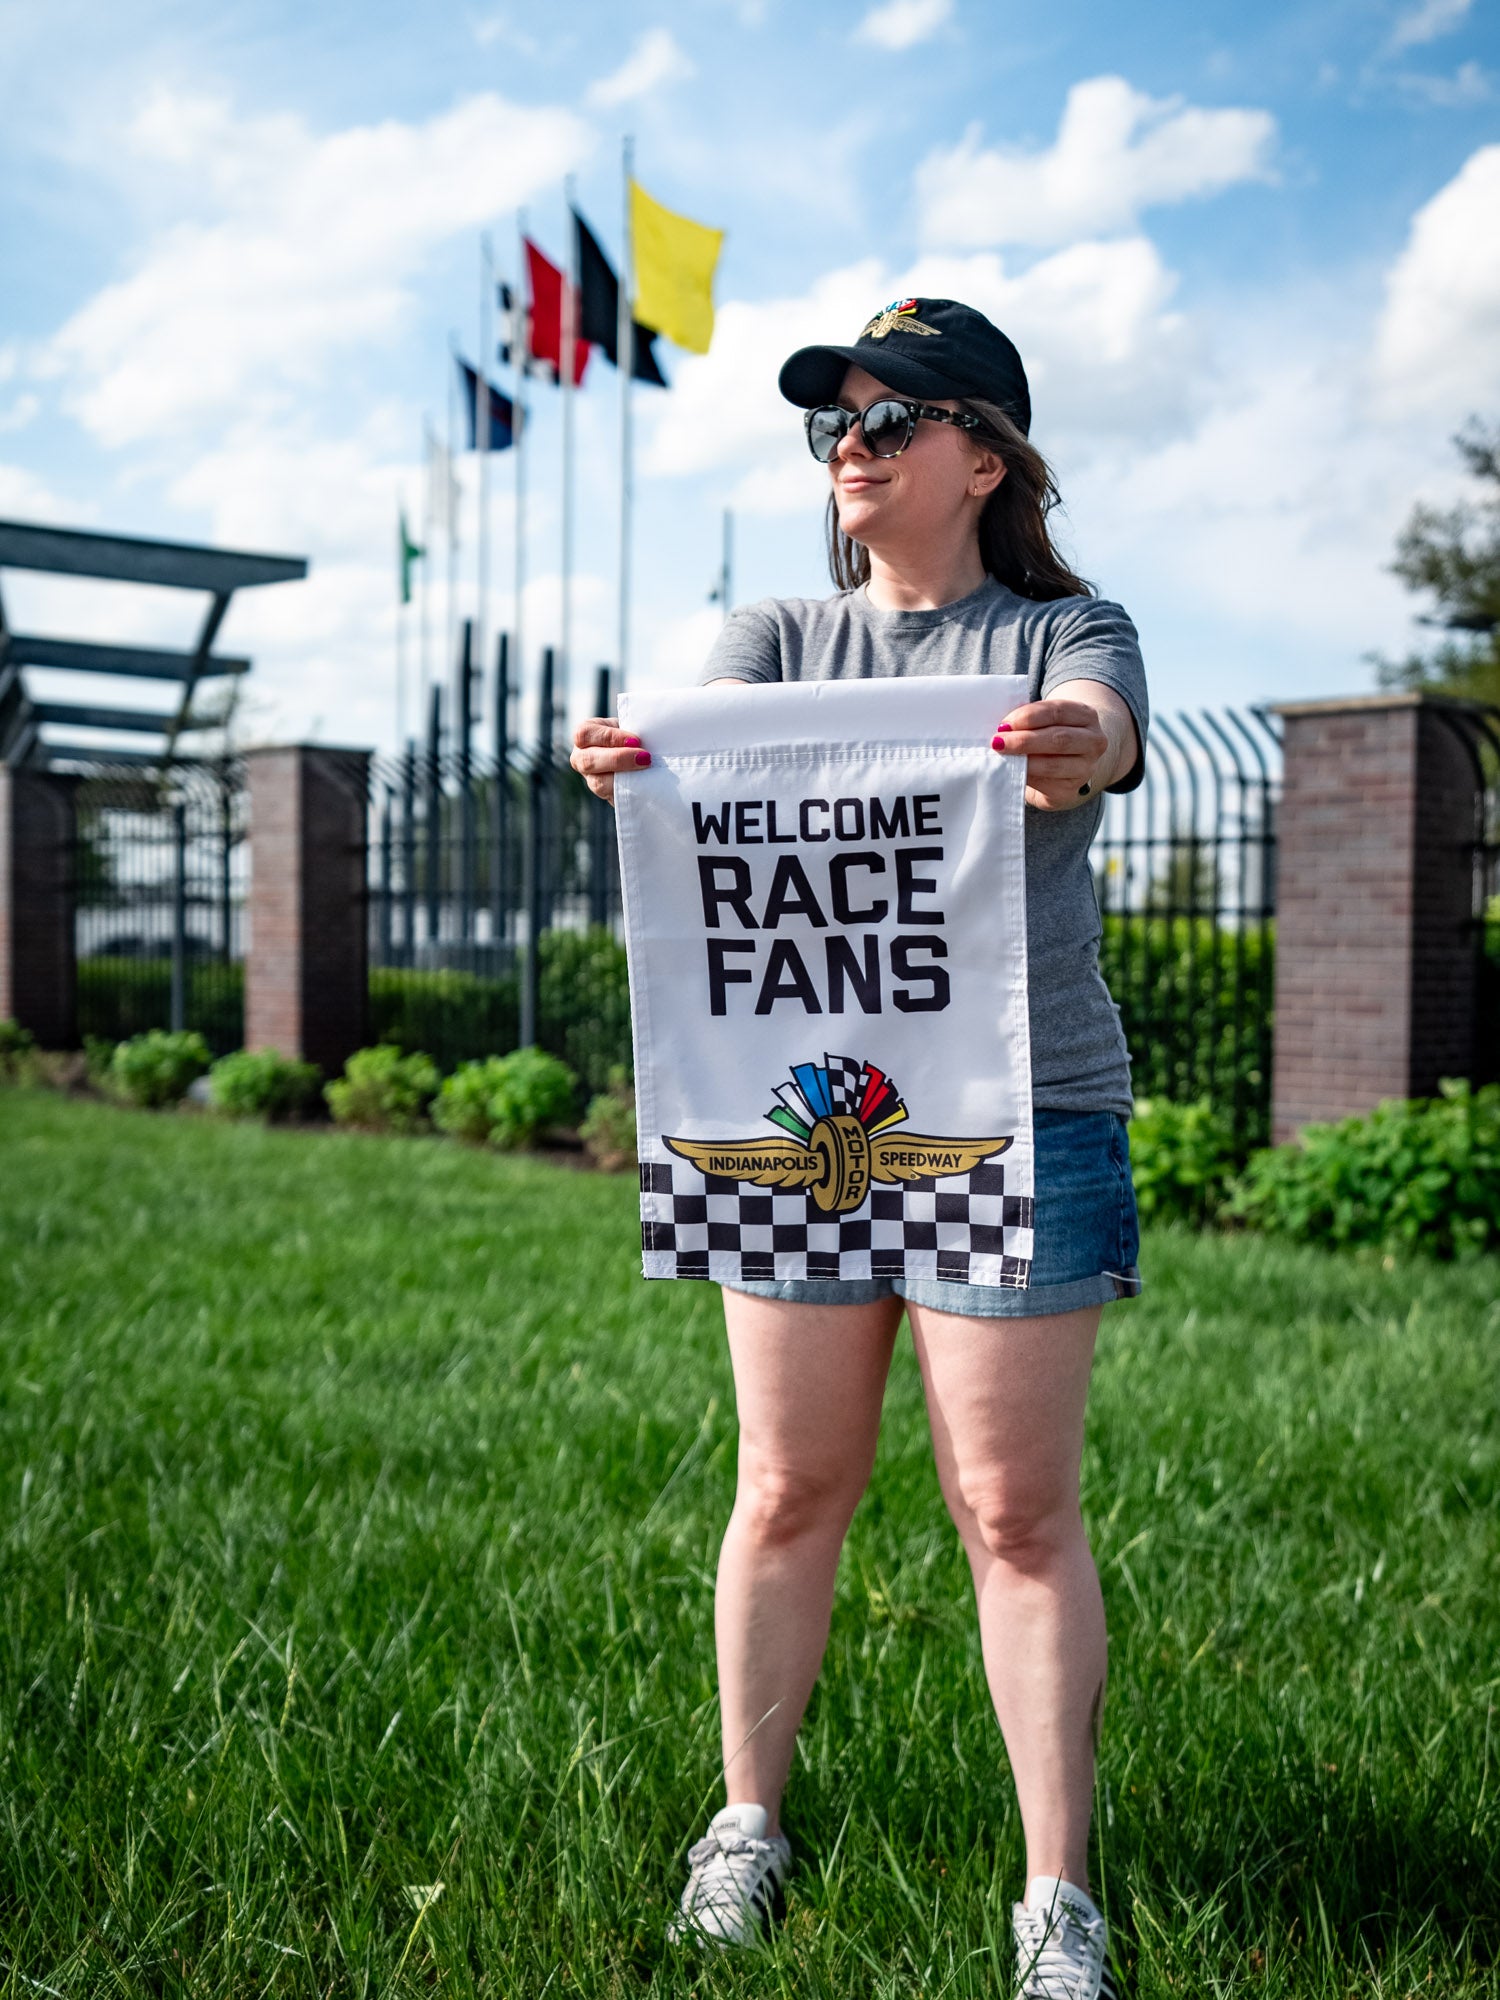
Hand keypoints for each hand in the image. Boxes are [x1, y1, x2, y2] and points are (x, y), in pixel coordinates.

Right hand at [570, 716, 650, 805]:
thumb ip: (632, 726)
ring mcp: (591, 778)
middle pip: (588, 761)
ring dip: (624, 776)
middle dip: (617, 759)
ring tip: (646, 769)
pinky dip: (629, 790)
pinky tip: (643, 783)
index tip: (635, 740)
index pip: (585, 734)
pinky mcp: (605, 795)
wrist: (640, 755)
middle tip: (644, 757)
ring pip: (598, 783)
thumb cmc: (632, 735)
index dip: (610, 738)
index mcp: (584, 735)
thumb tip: (649, 731)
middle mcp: (581, 757)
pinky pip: (613, 797)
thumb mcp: (628, 724)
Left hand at [991, 698, 1106, 810]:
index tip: (1005, 724)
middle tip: (998, 742)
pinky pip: (1045, 784)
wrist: (1064, 767)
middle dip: (1025, 740)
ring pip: (1053, 764)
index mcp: (1086, 716)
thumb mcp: (1045, 721)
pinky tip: (1012, 771)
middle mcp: (1093, 742)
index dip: (1029, 716)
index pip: (1058, 712)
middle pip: (1059, 739)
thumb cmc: (1048, 736)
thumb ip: (1029, 720)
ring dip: (1024, 761)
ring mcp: (1085, 768)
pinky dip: (1026, 777)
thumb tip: (1004, 728)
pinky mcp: (1070, 790)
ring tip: (1002, 757)